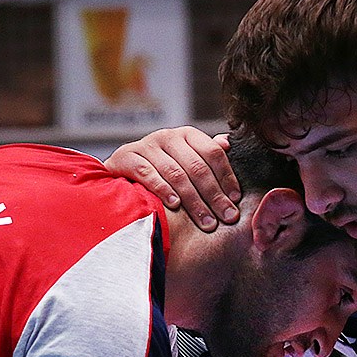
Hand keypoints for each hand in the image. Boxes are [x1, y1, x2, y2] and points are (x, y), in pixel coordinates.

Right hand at [103, 127, 240, 230]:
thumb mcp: (186, 162)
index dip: (227, 176)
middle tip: (227, 217)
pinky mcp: (126, 157)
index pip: (212, 153)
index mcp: (187, 135)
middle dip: (214, 195)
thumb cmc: (161, 172)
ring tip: (206, 221)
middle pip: (196, 166)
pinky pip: (148, 174)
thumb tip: (228, 142)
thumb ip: (207, 156)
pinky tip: (175, 206)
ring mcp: (146, 145)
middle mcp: (167, 136)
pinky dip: (163, 189)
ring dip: (194, 200)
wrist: (120, 175)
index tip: (236, 199)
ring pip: (175, 173)